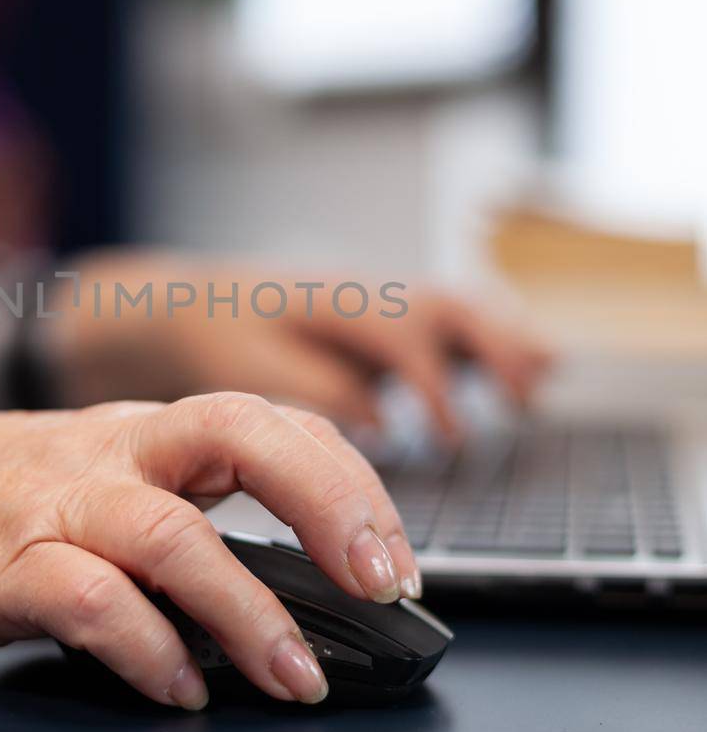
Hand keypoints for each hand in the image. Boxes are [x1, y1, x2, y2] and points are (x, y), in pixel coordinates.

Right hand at [0, 393, 420, 707]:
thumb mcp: (97, 482)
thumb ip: (185, 512)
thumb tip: (299, 584)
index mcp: (144, 431)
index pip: (273, 423)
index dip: (353, 483)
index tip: (398, 561)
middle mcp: (110, 452)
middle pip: (241, 435)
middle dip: (330, 503)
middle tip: (382, 585)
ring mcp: (53, 502)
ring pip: (172, 533)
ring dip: (249, 611)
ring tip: (295, 678)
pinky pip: (88, 601)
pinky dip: (145, 648)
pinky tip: (179, 690)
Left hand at [49, 251, 551, 438]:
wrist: (184, 303)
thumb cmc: (212, 339)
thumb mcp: (247, 370)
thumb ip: (315, 394)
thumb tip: (379, 424)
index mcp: (328, 302)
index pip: (399, 335)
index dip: (432, 389)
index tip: (450, 441)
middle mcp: (362, 289)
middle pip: (445, 306)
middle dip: (494, 348)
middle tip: (528, 400)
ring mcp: (375, 296)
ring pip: (454, 305)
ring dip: (502, 337)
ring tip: (548, 375)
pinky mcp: (381, 315)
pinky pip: (448, 318)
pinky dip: (490, 338)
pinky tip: (530, 367)